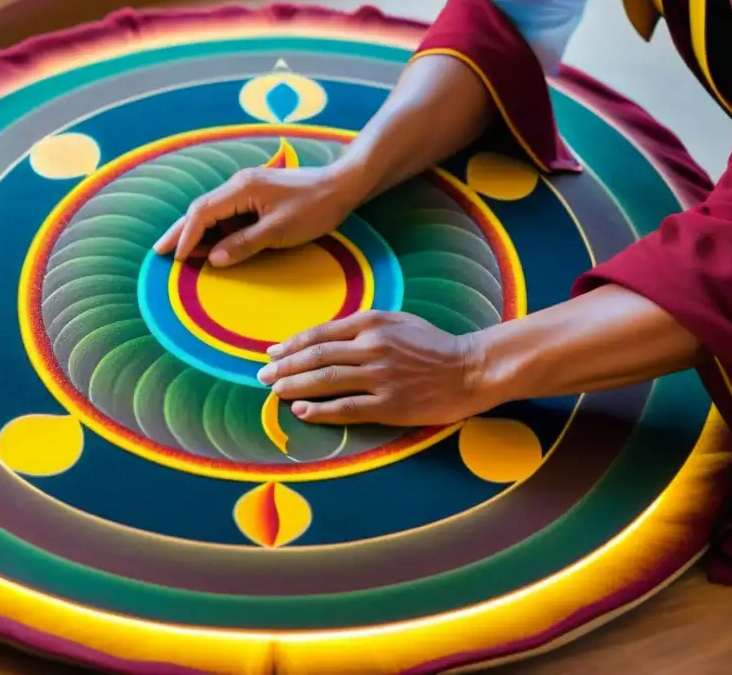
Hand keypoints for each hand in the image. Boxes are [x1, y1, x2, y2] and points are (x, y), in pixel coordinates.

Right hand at [153, 165, 363, 266]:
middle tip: (160, 252)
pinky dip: (216, 229)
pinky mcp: (257, 195)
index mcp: (242, 189)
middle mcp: (239, 184)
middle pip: (200, 209)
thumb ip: (244, 244)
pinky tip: (212, 244)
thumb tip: (214, 259)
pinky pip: (229, 213)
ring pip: (213, 211)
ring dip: (197, 232)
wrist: (342, 186)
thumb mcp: (279, 231)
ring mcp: (248, 188)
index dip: (187, 237)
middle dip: (180, 231)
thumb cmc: (314, 207)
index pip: (202, 213)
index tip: (176, 258)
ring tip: (181, 253)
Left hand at [256, 311, 487, 425]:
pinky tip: (301, 411)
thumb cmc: (432, 344)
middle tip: (262, 376)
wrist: (469, 369)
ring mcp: (380, 378)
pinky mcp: (390, 405)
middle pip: (316, 358)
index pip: (320, 335)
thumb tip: (324, 337)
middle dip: (284, 368)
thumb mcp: (397, 320)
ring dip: (294, 387)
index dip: (291, 345)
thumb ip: (361, 325)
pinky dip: (319, 410)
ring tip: (274, 392)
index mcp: (372, 323)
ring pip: (325, 382)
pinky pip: (346, 408)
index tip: (272, 354)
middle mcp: (372, 347)